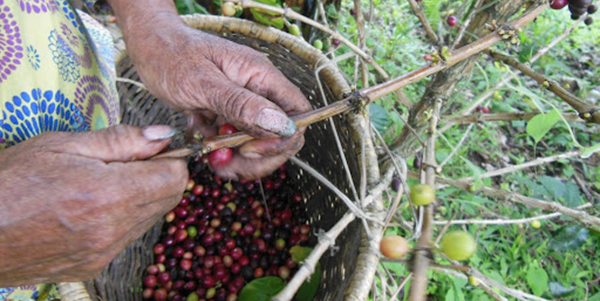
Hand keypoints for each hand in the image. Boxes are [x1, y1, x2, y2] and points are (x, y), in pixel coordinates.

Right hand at [0, 125, 187, 285]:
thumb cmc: (11, 181)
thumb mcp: (63, 145)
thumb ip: (121, 140)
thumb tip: (164, 136)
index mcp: (108, 194)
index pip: (174, 178)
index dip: (171, 159)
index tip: (156, 149)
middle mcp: (112, 229)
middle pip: (169, 199)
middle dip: (160, 176)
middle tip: (128, 162)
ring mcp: (104, 252)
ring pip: (150, 218)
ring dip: (142, 198)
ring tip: (105, 183)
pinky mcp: (94, 266)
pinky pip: (128, 237)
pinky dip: (123, 218)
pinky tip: (94, 206)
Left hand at [118, 9, 310, 178]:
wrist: (149, 45)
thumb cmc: (171, 55)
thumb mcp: (202, 83)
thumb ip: (241, 104)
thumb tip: (281, 125)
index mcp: (261, 76)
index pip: (297, 114)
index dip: (282, 140)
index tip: (248, 150)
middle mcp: (258, 89)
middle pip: (280, 135)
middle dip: (257, 157)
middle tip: (226, 163)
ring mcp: (244, 102)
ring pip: (257, 142)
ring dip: (236, 157)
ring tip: (210, 156)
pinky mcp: (228, 112)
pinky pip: (235, 139)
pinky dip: (220, 148)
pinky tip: (200, 139)